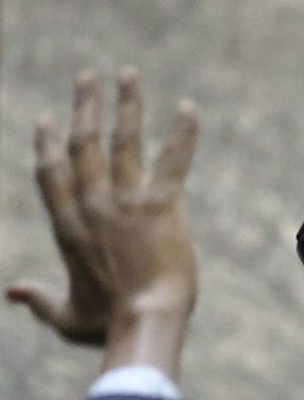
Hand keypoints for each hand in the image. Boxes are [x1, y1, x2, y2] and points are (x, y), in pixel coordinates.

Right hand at [6, 69, 199, 377]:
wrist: (144, 322)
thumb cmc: (107, 326)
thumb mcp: (66, 316)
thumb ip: (40, 301)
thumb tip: (12, 294)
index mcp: (67, 226)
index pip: (51, 172)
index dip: (47, 142)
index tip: (47, 119)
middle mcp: (91, 204)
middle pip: (82, 143)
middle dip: (85, 106)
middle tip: (88, 77)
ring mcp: (125, 201)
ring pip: (122, 140)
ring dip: (125, 104)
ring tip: (128, 74)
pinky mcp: (162, 205)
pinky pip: (172, 160)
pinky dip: (182, 133)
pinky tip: (190, 108)